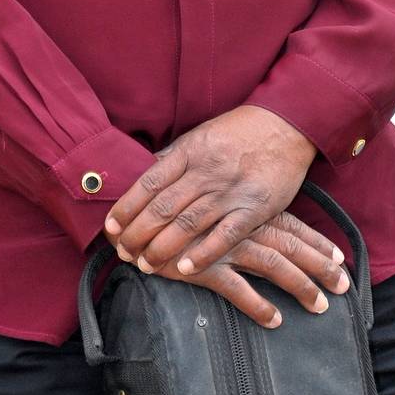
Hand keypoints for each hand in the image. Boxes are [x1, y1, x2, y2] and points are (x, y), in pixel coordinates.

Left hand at [104, 104, 332, 280]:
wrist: (284, 124)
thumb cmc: (237, 132)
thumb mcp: (200, 135)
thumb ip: (174, 157)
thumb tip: (145, 172)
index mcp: (189, 151)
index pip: (149, 183)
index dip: (126, 207)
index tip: (110, 227)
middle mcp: (206, 171)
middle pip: (163, 207)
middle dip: (138, 233)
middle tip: (122, 253)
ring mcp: (230, 190)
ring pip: (188, 223)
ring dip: (162, 248)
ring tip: (145, 265)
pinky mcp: (254, 207)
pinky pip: (225, 234)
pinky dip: (204, 253)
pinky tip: (185, 269)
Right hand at [112, 209, 349, 328]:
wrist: (135, 207)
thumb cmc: (173, 200)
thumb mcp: (206, 197)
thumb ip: (229, 207)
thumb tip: (254, 217)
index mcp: (243, 207)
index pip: (290, 225)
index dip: (316, 242)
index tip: (340, 258)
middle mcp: (240, 225)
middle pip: (290, 245)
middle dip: (320, 266)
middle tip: (343, 286)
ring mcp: (223, 245)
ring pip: (273, 265)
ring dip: (300, 286)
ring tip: (320, 306)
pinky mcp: (204, 266)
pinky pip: (238, 290)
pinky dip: (258, 306)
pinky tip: (275, 320)